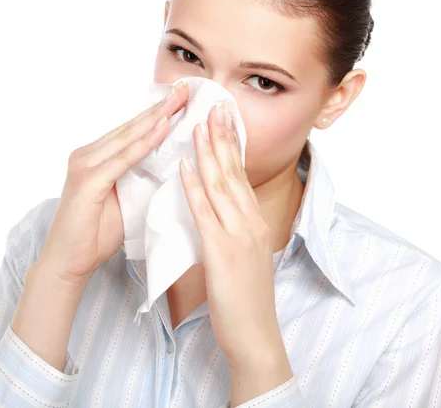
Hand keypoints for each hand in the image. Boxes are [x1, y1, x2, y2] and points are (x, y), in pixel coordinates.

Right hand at [37, 80, 189, 286]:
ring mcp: (85, 164)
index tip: (182, 100)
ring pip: (127, 137)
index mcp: (97, 158)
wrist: (69, 262)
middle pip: (131, 127)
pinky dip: (144, 143)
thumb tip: (170, 164)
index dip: (158, 115)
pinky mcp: (87, 179)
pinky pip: (122, 158)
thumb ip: (141, 178)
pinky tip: (162, 128)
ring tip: (179, 101)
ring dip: (156, 118)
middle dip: (161, 108)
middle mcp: (88, 154)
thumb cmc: (96, 234)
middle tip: (185, 89)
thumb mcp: (127, 200)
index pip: (133, 132)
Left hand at [178, 102, 286, 364]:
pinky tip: (185, 166)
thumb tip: (216, 209)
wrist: (255, 334)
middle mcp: (250, 221)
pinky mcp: (223, 251)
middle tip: (214, 106)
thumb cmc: (244, 298)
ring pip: (221, 184)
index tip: (222, 119)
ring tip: (198, 124)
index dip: (231, 145)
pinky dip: (194, 186)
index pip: (241, 175)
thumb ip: (232, 229)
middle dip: (222, 136)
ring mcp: (238, 234)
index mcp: (253, 221)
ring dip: (209, 151)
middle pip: (233, 171)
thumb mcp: (243, 255)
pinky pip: (206, 212)